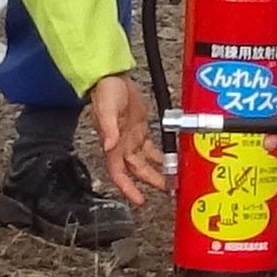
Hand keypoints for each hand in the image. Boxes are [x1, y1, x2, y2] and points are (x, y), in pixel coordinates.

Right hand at [89, 72, 168, 204]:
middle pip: (137, 171)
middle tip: (166, 189)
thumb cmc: (104, 92)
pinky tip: (170, 158)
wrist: (111, 77)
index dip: (128, 189)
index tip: (139, 200)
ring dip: (157, 171)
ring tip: (171, 179)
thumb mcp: (106, 109)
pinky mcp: (140, 128)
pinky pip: (151, 147)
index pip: (119, 174)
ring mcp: (131, 137)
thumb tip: (109, 146)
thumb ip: (109, 128)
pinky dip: (160, 155)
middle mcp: (122, 145)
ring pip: (145, 162)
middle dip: (150, 182)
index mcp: (113, 145)